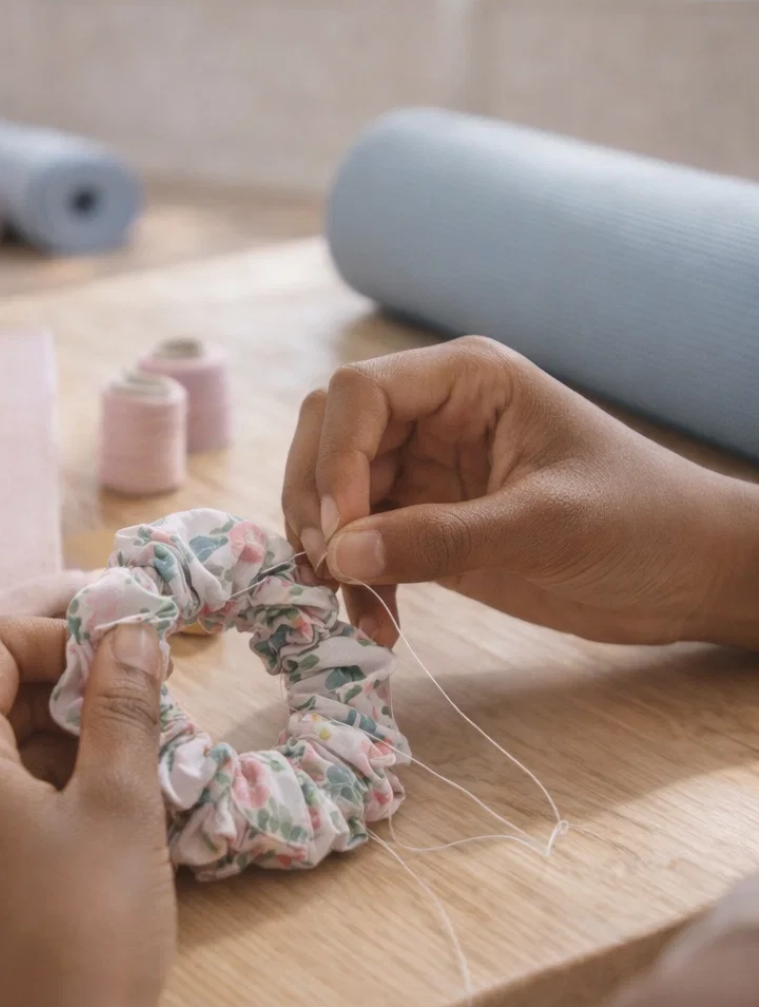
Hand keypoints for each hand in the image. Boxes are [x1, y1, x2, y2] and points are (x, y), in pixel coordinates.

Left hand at [0, 616, 177, 1006]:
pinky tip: (104, 829)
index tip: (130, 660)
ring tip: (140, 773)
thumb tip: (128, 629)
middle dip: (71, 692)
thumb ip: (122, 703)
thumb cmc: (88, 925)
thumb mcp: (119, 800)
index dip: (61, 635)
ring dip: (66, 747)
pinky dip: (45, 797)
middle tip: (149, 712)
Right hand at [283, 337, 758, 648]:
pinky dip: (357, 583)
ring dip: (330, 551)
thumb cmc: (640, 523)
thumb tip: (339, 555)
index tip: (341, 531)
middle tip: (329, 568)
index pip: (359, 394)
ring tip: (355, 607)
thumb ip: (438, 538)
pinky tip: (380, 624)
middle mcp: (434, 417)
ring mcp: (427, 473)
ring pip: (335, 497)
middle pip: (329, 438)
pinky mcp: (429, 526)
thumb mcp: (542, 526)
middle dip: (317, 502)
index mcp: (466, 382)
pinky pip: (363, 546)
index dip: (334, 458)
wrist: (689, 576)